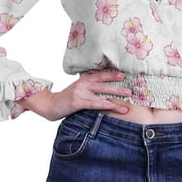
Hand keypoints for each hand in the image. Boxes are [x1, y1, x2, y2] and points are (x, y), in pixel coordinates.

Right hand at [17, 70, 131, 120]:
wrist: (50, 105)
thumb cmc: (66, 99)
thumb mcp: (77, 90)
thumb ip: (88, 88)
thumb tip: (104, 89)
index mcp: (84, 80)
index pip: (100, 75)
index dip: (112, 74)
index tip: (124, 74)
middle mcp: (83, 84)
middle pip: (104, 83)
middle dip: (118, 86)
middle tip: (131, 89)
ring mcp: (81, 92)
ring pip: (103, 93)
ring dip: (117, 96)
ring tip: (128, 100)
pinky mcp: (79, 102)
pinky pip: (97, 103)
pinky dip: (108, 105)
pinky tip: (116, 107)